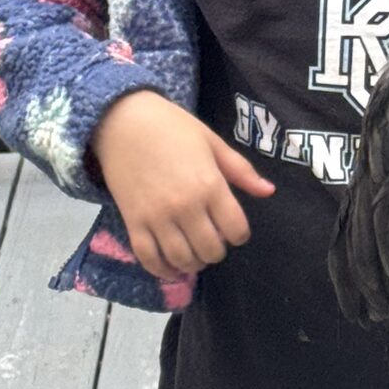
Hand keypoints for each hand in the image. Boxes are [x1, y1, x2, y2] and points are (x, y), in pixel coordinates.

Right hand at [88, 89, 275, 279]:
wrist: (119, 118)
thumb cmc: (170, 127)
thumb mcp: (211, 142)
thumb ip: (241, 170)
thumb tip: (269, 191)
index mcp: (209, 185)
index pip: (236, 230)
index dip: (238, 234)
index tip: (231, 228)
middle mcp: (185, 206)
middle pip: (211, 250)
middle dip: (216, 250)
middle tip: (211, 240)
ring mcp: (157, 216)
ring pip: (183, 259)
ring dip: (193, 263)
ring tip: (194, 253)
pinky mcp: (133, 221)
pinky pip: (149, 258)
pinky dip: (162, 270)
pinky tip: (172, 268)